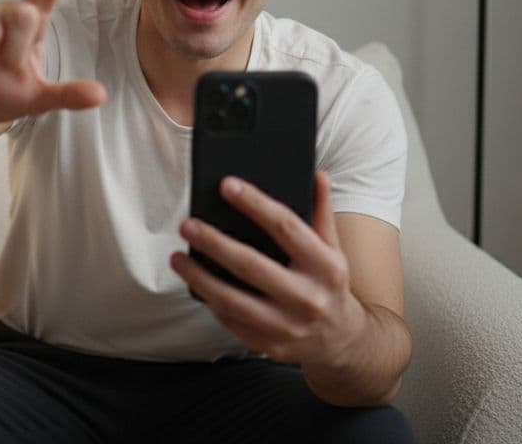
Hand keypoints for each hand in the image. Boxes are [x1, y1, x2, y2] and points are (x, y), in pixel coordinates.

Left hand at [170, 171, 367, 367]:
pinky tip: (196, 283)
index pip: (286, 226)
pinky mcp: (271, 346)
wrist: (343, 341)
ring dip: (199, 278)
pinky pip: (232, 322)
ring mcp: (289, 326)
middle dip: (214, 243)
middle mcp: (309, 297)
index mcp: (326, 266)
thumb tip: (317, 174)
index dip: (255, 203)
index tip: (227, 185)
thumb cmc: (329, 285)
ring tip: (178, 258)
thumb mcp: (333, 248)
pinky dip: (211, 301)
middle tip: (187, 224)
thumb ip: (322, 212)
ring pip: (233, 300)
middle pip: (251, 265)